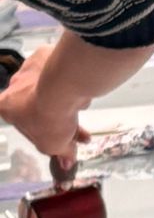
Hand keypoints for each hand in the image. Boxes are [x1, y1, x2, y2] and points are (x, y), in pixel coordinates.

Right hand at [0, 48, 87, 165]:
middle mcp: (14, 86)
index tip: (61, 142)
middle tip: (78, 133)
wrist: (63, 86)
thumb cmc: (49, 118)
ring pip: (50, 90)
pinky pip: (60, 74)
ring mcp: (29, 69)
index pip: (23, 126)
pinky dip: (69, 84)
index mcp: (6, 107)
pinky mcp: (45, 55)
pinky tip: (82, 94)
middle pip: (38, 107)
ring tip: (82, 111)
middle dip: (59, 122)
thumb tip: (68, 162)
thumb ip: (59, 153)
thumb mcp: (53, 145)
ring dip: (66, 104)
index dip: (43, 137)